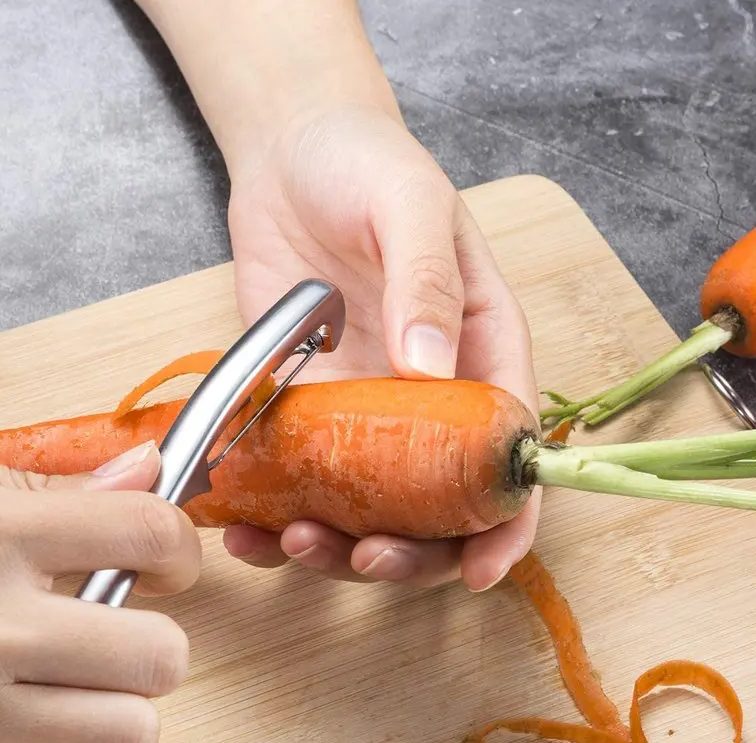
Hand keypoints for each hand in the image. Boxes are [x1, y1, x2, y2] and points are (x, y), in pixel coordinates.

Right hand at [0, 429, 199, 742]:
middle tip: (108, 644)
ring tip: (65, 702)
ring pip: (126, 739)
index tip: (162, 568)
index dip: (178, 553)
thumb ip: (36, 482)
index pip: (150, 539)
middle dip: (149, 650)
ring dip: (112, 722)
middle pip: (161, 658)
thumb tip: (141, 474)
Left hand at [222, 103, 540, 591]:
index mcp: (481, 352)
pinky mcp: (305, 414)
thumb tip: (432, 367)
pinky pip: (296, 482)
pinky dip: (272, 518)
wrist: (290, 158)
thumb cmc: (367, 163)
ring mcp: (363, 413)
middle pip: (437, 506)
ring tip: (290, 539)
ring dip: (335, 545)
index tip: (479, 571)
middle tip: (364, 556)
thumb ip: (427, 282)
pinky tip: (248, 529)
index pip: (507, 454)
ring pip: (364, 510)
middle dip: (409, 551)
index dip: (504, 522)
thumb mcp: (408, 204)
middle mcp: (428, 399)